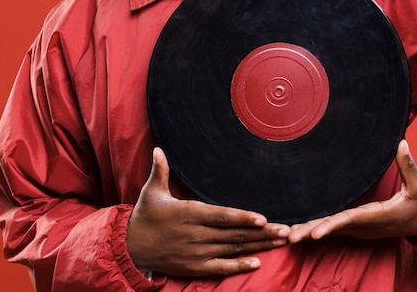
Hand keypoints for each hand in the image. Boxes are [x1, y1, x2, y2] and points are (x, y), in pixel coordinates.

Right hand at [126, 148, 290, 276]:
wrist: (130, 247)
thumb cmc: (145, 215)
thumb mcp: (151, 191)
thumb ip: (160, 170)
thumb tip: (159, 149)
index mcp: (189, 213)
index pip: (222, 216)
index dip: (243, 218)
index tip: (263, 219)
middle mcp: (196, 234)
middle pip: (234, 234)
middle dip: (262, 233)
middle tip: (286, 231)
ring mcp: (196, 253)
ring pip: (232, 249)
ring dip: (258, 246)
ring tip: (280, 242)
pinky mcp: (194, 267)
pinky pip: (220, 268)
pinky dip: (238, 266)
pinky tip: (257, 263)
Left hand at [288, 140, 416, 242]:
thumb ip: (408, 165)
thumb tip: (402, 142)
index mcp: (380, 216)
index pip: (351, 220)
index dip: (332, 225)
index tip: (315, 233)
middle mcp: (368, 226)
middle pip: (336, 229)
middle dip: (312, 232)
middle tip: (290, 235)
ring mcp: (363, 229)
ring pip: (333, 230)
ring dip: (310, 232)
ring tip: (288, 234)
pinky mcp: (360, 227)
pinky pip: (337, 228)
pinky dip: (319, 229)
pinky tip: (303, 229)